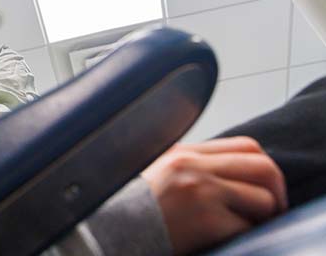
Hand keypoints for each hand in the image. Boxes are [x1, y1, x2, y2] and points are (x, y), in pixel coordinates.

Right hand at [142, 137, 286, 255]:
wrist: (108, 230)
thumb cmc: (130, 208)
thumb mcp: (157, 171)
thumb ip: (190, 164)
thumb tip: (230, 171)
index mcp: (183, 152)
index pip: (245, 145)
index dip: (262, 167)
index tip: (262, 187)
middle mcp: (193, 166)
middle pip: (263, 166)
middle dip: (276, 191)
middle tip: (272, 210)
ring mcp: (201, 193)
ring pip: (264, 199)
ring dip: (263, 217)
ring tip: (249, 226)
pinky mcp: (206, 221)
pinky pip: (247, 229)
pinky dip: (244, 236)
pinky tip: (227, 238)